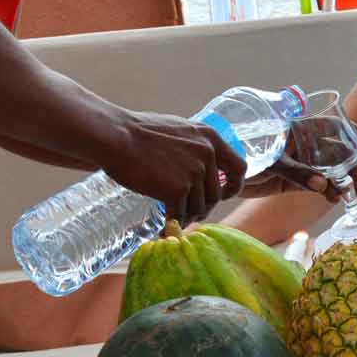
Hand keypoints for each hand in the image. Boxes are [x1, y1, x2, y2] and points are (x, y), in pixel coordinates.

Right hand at [102, 110, 247, 225]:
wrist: (116, 137)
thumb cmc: (139, 132)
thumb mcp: (178, 129)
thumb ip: (193, 145)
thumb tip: (200, 163)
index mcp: (211, 138)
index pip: (239, 167)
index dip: (234, 185)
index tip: (224, 193)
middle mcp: (207, 155)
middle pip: (216, 194)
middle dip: (204, 207)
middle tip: (191, 213)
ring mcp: (193, 173)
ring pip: (199, 207)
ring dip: (189, 217)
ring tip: (176, 218)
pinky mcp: (176, 190)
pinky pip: (180, 215)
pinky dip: (173, 224)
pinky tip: (165, 227)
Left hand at [243, 117, 356, 199]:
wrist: (221, 174)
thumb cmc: (243, 153)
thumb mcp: (272, 160)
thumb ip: (298, 172)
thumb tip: (324, 185)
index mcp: (300, 128)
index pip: (334, 126)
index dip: (354, 135)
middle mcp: (304, 145)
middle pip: (338, 152)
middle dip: (355, 167)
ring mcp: (301, 164)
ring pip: (331, 171)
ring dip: (346, 182)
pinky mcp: (294, 182)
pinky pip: (318, 186)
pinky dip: (329, 192)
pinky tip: (336, 198)